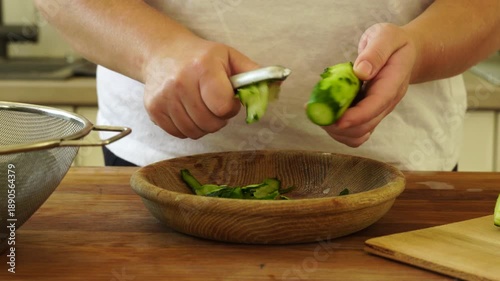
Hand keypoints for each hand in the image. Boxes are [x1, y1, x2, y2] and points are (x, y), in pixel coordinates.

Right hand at [143, 36, 258, 138]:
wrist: (163, 54)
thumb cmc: (202, 57)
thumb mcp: (229, 57)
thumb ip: (253, 74)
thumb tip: (279, 83)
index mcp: (203, 67)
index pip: (222, 106)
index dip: (230, 108)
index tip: (228, 99)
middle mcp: (180, 82)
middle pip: (209, 123)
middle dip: (218, 119)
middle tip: (215, 105)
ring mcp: (164, 97)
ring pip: (194, 132)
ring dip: (204, 125)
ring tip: (203, 108)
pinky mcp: (153, 109)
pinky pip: (179, 134)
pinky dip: (188, 128)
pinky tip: (188, 111)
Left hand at [323, 23, 416, 146]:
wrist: (404, 53)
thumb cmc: (393, 43)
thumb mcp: (386, 36)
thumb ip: (376, 51)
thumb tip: (361, 71)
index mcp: (393, 82)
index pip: (377, 104)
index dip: (357, 116)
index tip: (338, 120)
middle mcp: (387, 102)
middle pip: (365, 126)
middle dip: (340, 125)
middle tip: (317, 113)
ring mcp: (378, 111)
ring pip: (359, 134)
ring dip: (337, 131)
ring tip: (319, 114)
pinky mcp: (369, 114)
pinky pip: (355, 133)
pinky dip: (339, 131)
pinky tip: (327, 116)